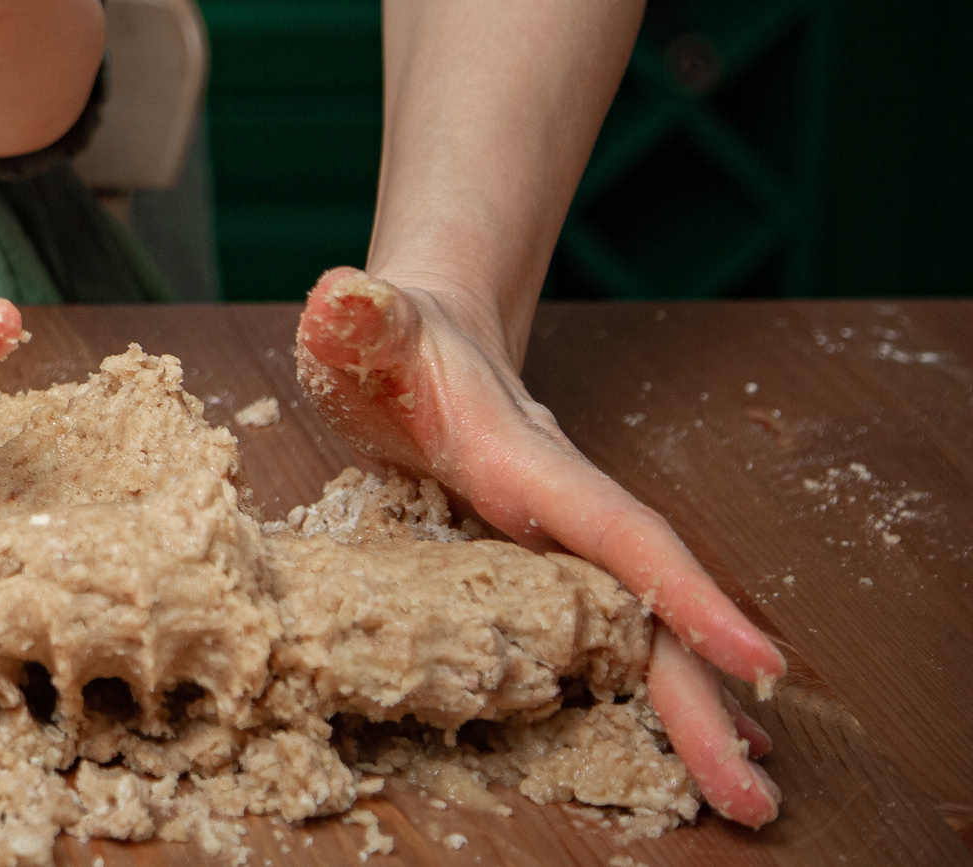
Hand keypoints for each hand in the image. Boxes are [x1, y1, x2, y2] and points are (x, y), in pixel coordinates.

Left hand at [295, 268, 785, 826]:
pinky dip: (656, 683)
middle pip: (646, 607)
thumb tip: (343, 300)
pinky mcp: (545, 561)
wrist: (424, 330)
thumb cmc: (387, 341)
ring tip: (745, 798)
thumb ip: (358, 318)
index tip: (756, 661)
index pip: (616, 530)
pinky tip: (698, 735)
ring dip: (691, 710)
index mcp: (525, 460)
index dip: (680, 594)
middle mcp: (562, 505)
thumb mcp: (362, 329)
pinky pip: (611, 632)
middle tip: (756, 799)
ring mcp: (560, 538)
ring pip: (638, 632)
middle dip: (702, 697)